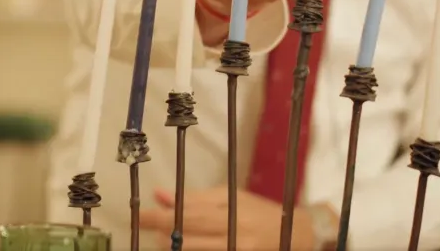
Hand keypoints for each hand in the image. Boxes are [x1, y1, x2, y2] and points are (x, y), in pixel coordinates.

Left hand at [140, 186, 319, 249]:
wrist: (298, 234)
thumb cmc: (260, 211)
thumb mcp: (230, 197)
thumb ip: (195, 198)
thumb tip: (159, 194)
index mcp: (229, 205)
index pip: (188, 209)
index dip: (161, 213)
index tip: (141, 214)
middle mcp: (233, 227)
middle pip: (190, 229)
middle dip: (163, 229)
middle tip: (145, 228)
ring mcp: (237, 247)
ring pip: (197, 248)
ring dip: (175, 246)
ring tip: (160, 242)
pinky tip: (182, 250)